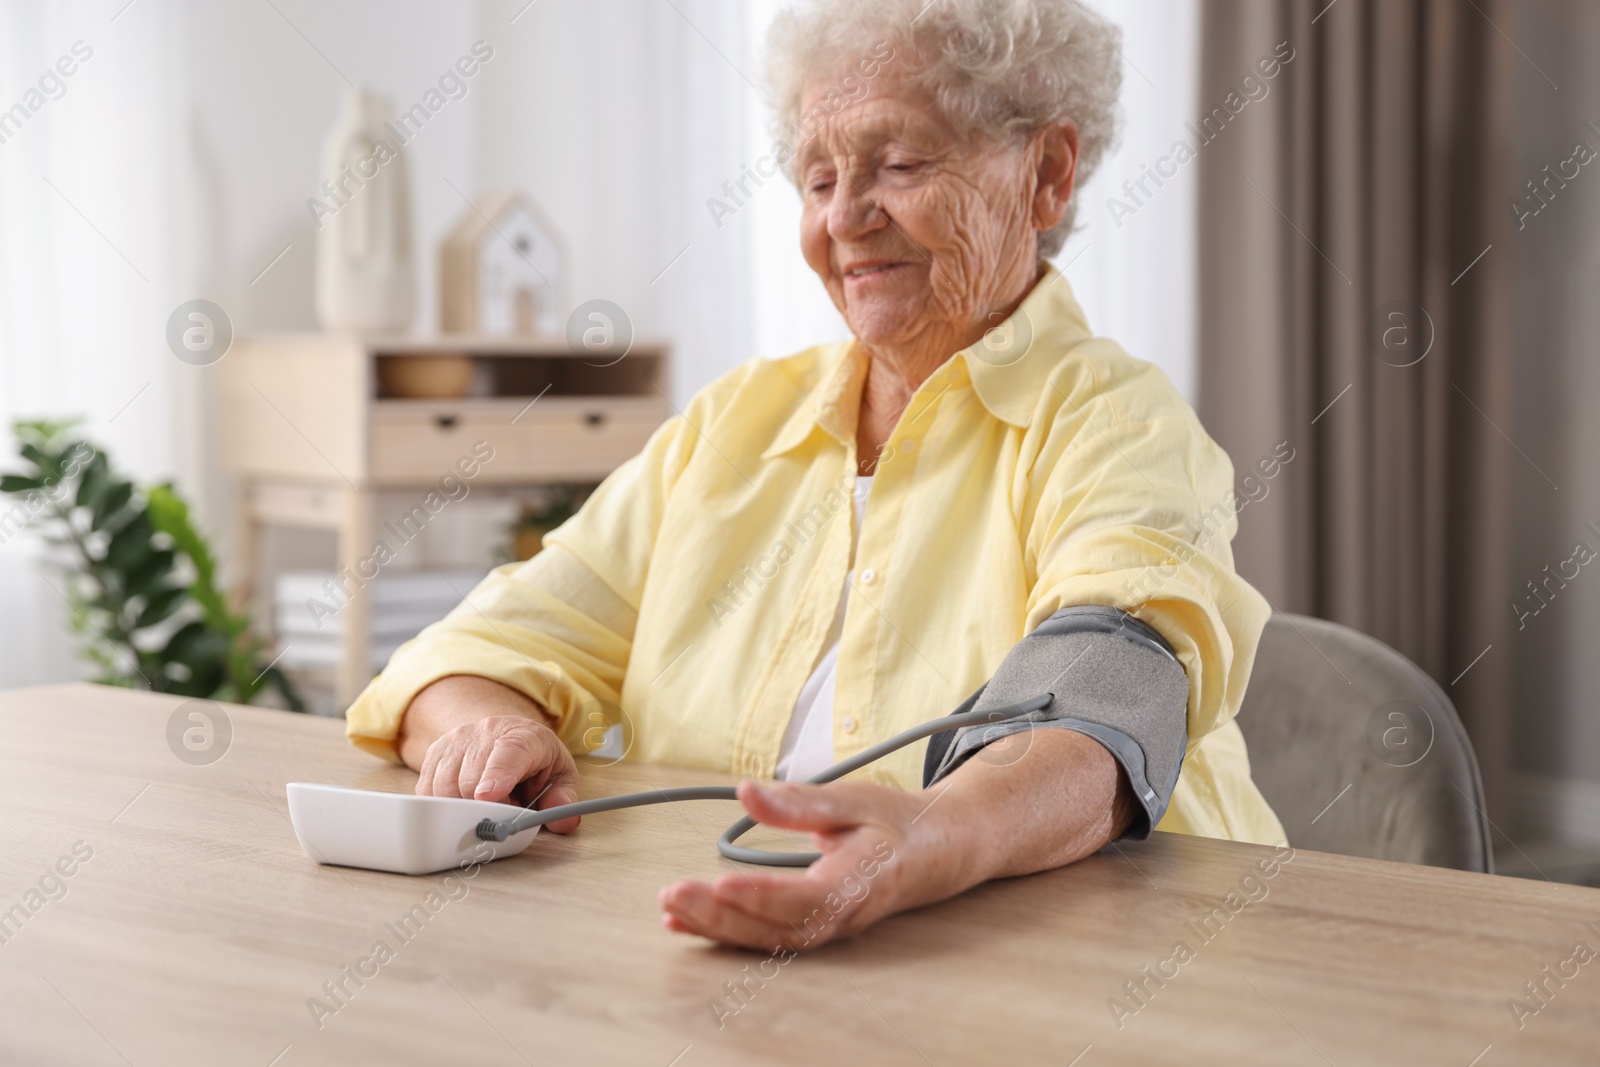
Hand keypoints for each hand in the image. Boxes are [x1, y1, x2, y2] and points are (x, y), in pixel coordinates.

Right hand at [415, 715, 583, 833]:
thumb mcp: (560, 775)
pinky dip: (442, 806)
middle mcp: (487, 732)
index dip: (497, 775)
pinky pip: (427, 790)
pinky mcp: (436, 753)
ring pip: (444, 787)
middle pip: (471, 779)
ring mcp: (457, 740)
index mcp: (525, 736)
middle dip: (485, 808)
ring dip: (462, 808)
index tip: (489, 796)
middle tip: (504, 808)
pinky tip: (463, 801)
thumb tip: (563, 820)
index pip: (510, 752)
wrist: (504, 733)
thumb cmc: (534, 760)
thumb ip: (564, 798)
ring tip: (486, 802)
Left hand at [657, 779, 980, 950]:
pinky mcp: (813, 927)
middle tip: (675, 895)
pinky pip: (766, 938)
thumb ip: (798, 801)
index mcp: (861, 879)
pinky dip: (725, 931)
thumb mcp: (852, 798)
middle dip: (723, 917)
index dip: (762, 895)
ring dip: (717, 928)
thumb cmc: (895, 822)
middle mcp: (844, 914)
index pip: (807, 898)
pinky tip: (685, 921)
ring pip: (768, 940)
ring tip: (672, 908)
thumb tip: (746, 791)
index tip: (720, 883)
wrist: (935, 851)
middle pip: (779, 929)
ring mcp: (829, 927)